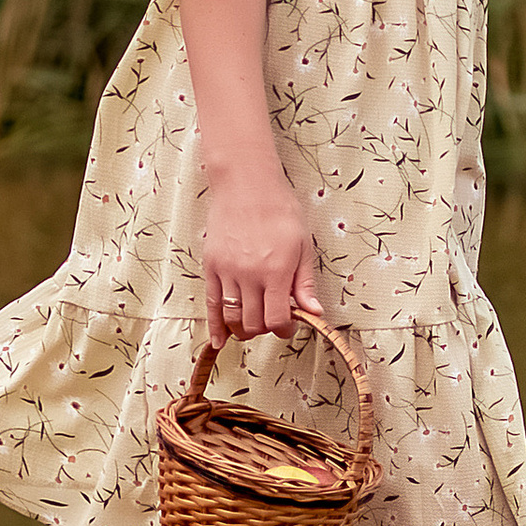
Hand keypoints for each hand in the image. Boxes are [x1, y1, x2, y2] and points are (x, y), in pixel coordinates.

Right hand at [201, 155, 317, 348]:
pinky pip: (210, 304)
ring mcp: (227, 271)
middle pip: (254, 323)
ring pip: (232, 317)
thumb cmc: (279, 210)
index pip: (277, 319)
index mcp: (276, 271)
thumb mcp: (303, 244)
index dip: (285, 329)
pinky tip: (219, 340)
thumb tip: (314, 312)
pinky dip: (215, 326)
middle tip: (273, 319)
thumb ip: (305, 283)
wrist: (246, 184)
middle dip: (266, 329)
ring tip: (253, 325)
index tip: (290, 325)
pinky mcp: (211, 266)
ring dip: (243, 329)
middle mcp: (249, 275)